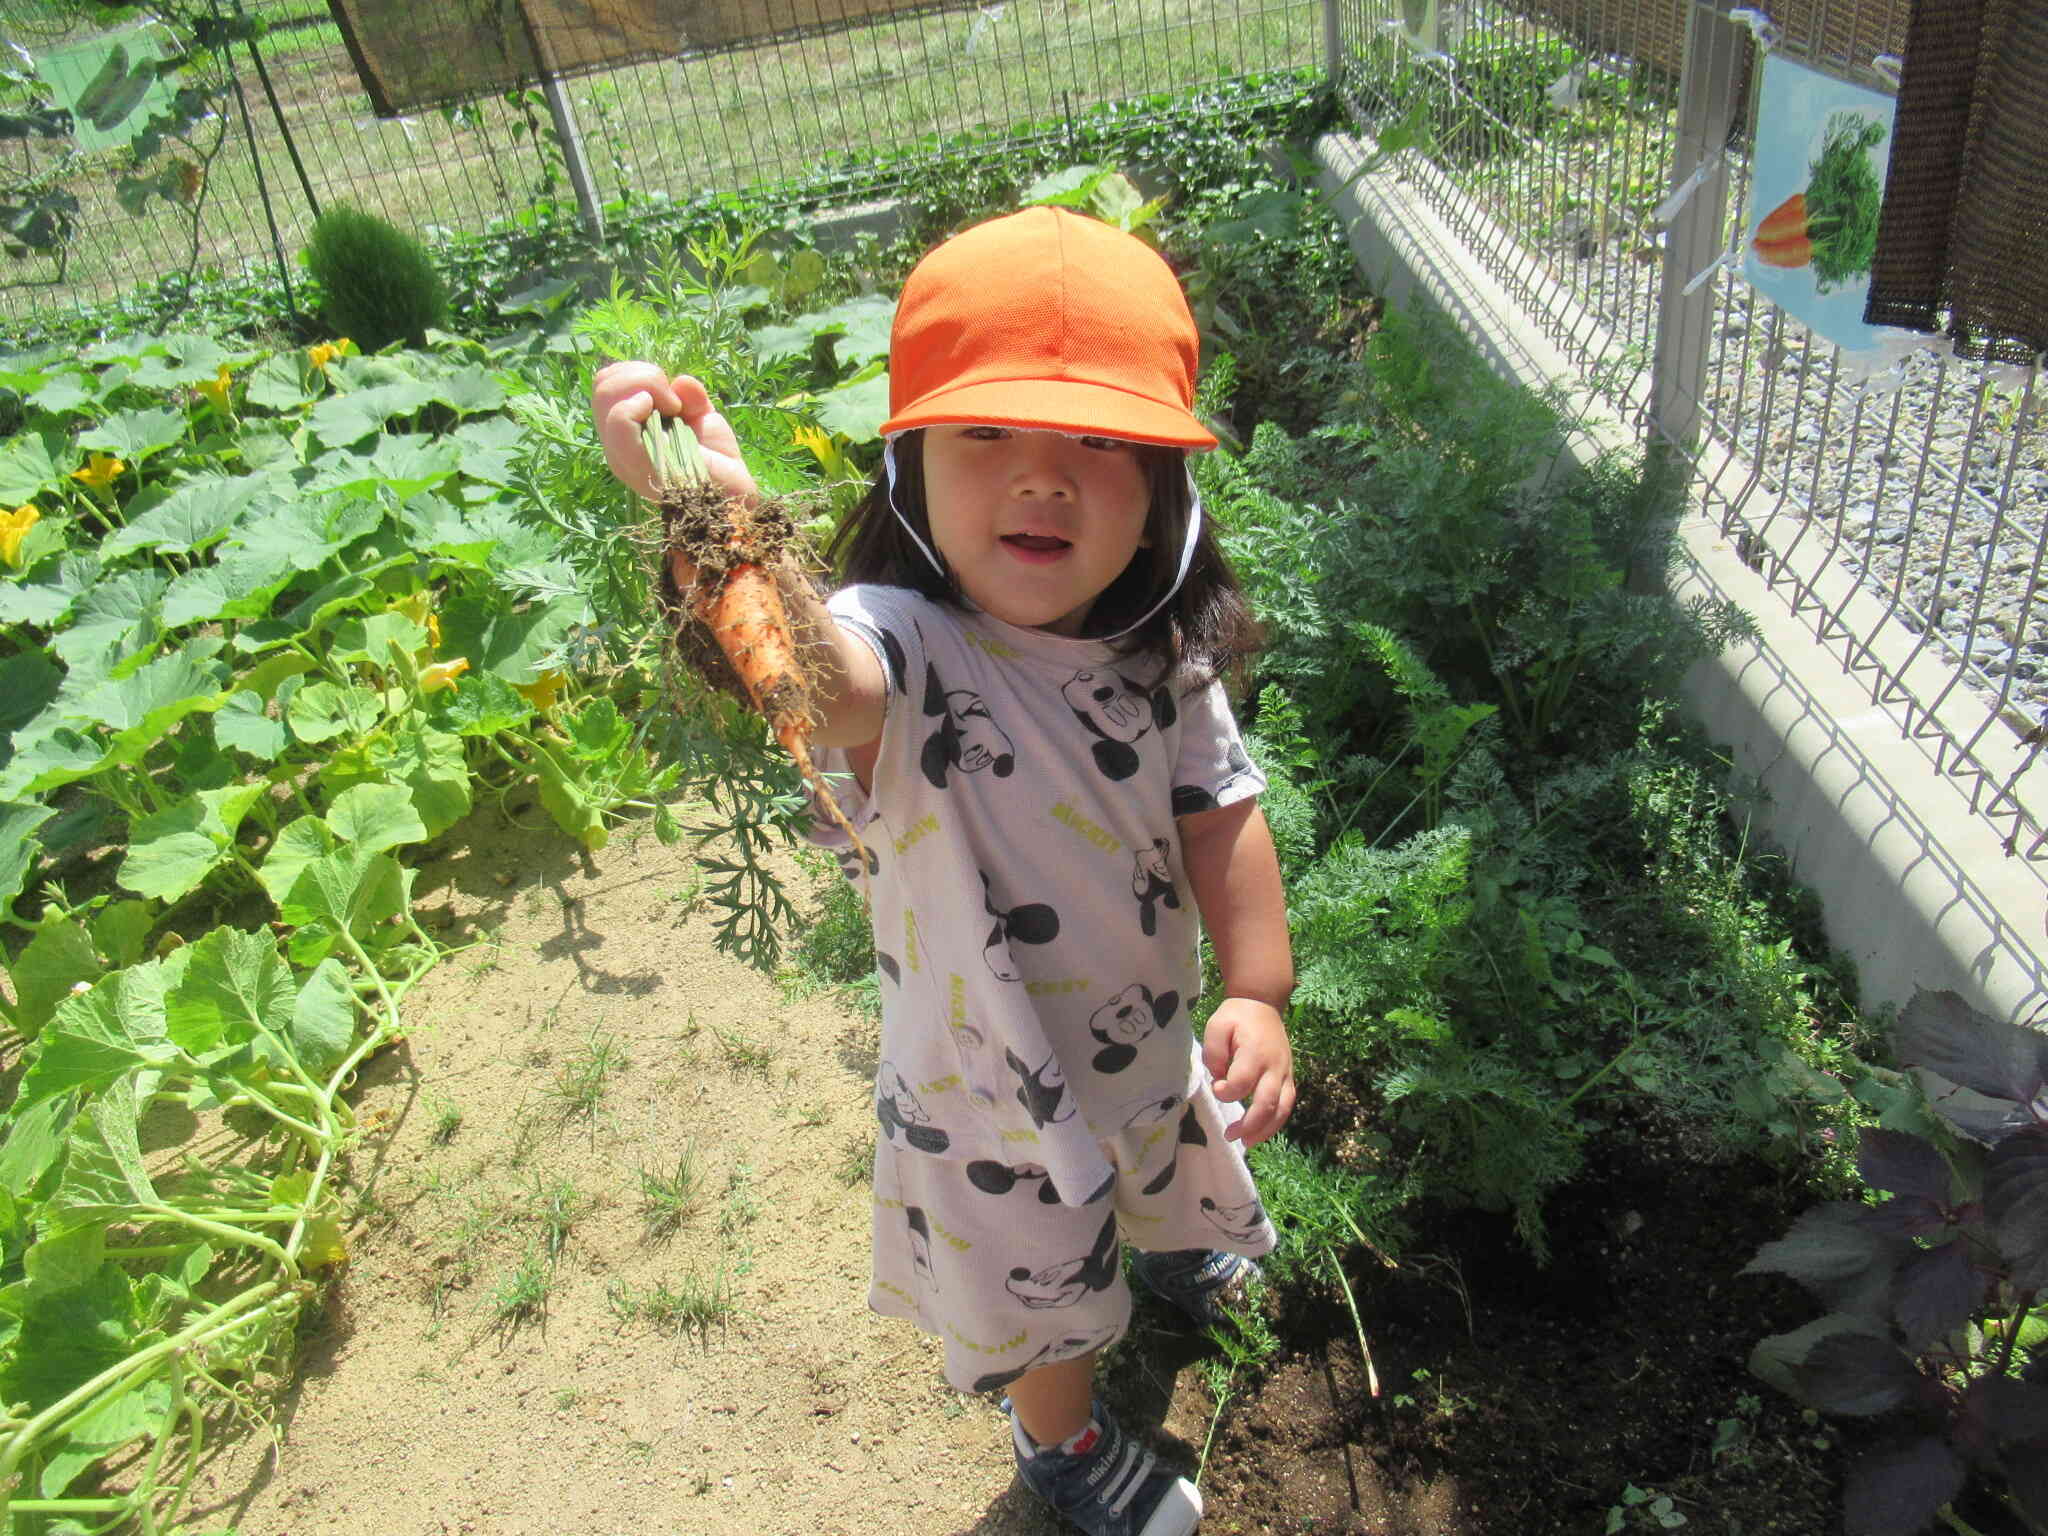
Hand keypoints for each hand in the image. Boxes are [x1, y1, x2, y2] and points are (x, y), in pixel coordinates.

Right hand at [590, 363, 760, 505]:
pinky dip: (641, 404)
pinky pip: (619, 421)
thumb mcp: (703, 419)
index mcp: (626, 434)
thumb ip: (689, 396)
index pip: (606, 384)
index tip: (672, 394)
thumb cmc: (720, 464)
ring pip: (606, 393)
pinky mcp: (637, 464)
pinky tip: (669, 412)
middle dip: (643, 374)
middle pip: (602, 384)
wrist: (734, 500)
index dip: (638, 373)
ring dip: (646, 385)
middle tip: (674, 401)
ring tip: (675, 408)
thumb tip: (680, 381)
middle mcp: (616, 445)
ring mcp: (622, 456)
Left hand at [1202, 998, 1294, 1145]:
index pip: (1241, 1083)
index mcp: (1256, 1053)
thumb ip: (1213, 1052)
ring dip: (1265, 1130)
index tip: (1215, 1085)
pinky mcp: (1288, 1077)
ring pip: (1282, 1109)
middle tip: (1229, 1135)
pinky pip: (1287, 1105)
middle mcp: (1275, 1066)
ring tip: (1246, 1143)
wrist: (1263, 1003)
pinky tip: (1260, 1133)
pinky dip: (1275, 1122)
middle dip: (1248, 1124)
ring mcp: (1285, 1073)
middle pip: (1267, 1103)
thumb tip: (1219, 1077)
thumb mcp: (1216, 1025)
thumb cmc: (1237, 1016)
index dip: (1225, 1091)